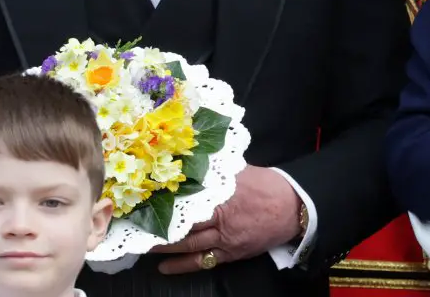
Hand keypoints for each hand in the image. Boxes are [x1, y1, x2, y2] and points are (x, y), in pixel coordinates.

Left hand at [153, 166, 301, 274]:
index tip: (146, 199)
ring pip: (188, 244)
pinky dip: (182, 265)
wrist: (293, 208)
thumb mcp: (242, 171)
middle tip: (136, 225)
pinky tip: (164, 267)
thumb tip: (196, 161)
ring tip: (143, 245)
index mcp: (222, 193)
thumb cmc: (268, 186)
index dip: (165, 201)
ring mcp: (225, 237)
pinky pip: (202, 261)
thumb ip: (218, 171)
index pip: (187, 197)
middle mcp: (220, 216)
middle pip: (183, 222)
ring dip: (164, 246)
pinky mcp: (231, 252)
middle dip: (159, 224)